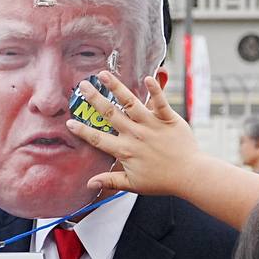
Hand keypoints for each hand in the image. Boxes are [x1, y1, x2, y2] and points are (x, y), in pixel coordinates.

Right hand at [64, 71, 204, 197]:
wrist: (189, 175)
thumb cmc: (162, 181)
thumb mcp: (133, 185)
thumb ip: (110, 181)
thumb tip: (90, 184)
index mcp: (125, 151)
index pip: (98, 139)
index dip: (82, 131)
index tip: (69, 122)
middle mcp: (135, 135)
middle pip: (110, 114)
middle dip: (94, 99)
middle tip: (82, 86)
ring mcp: (151, 125)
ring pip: (130, 103)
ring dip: (116, 87)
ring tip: (104, 74)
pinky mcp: (168, 119)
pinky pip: (160, 102)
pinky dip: (155, 89)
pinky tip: (148, 76)